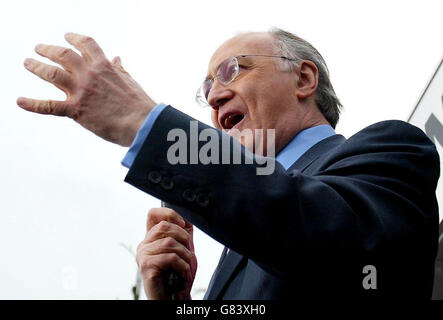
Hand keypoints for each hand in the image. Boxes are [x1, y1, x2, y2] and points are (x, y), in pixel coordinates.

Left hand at [17, 33, 155, 145]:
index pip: (86, 45)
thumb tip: (117, 59)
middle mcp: (89, 74)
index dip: (75, 39)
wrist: (141, 122)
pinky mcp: (76, 109)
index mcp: (104, 66)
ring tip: (28, 63)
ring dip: (37, 67)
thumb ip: (119, 70)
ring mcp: (81, 91)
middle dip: (49, 49)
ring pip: (52, 74)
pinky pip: (49, 106)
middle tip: (39, 48)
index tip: (68, 37)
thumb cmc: (139, 104)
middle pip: (63, 55)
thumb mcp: (130, 81)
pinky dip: (32, 104)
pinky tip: (20, 101)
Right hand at [136, 208, 196, 299]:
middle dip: (183, 237)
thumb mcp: (184, 249)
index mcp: (151, 238)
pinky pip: (170, 257)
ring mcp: (143, 255)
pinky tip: (182, 272)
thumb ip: (184, 233)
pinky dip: (182, 265)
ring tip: (186, 265)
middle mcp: (144, 244)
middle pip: (164, 226)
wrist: (174, 297)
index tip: (183, 224)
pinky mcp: (146, 266)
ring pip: (170, 242)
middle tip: (188, 252)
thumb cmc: (177, 275)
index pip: (153, 214)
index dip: (169, 214)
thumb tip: (187, 217)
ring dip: (185, 255)